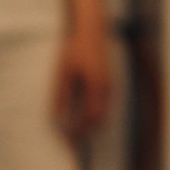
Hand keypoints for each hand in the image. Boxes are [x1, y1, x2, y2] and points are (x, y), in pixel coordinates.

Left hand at [52, 27, 113, 141]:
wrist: (91, 28)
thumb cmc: (75, 48)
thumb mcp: (63, 73)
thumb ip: (62, 97)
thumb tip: (58, 119)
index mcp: (97, 87)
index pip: (91, 118)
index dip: (80, 132)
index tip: (68, 141)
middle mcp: (107, 88)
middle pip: (101, 119)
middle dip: (87, 132)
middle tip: (71, 141)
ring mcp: (110, 84)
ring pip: (104, 111)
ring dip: (91, 123)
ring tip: (75, 130)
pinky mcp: (108, 80)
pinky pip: (104, 103)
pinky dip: (94, 113)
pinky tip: (81, 113)